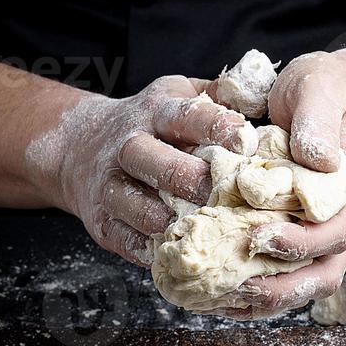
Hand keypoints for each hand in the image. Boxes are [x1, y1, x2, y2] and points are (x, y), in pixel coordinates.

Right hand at [34, 76, 256, 266]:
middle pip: (155, 161)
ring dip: (167, 219)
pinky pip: (125, 238)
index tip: (246, 142)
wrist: (81, 146)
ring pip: (135, 203)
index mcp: (156, 112)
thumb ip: (220, 93)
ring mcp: (110, 184)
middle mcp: (129, 145)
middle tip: (222, 193)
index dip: (217, 127)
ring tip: (199, 228)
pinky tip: (175, 252)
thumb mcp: (179, 94)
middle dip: (189, 179)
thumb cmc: (150, 122)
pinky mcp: (102, 219)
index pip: (186, 115)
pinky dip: (149, 249)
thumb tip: (265, 93)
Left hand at [220, 48, 345, 319]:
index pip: (337, 230)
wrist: (335, 93)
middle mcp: (338, 215)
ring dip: (265, 298)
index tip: (259, 238)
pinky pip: (281, 271)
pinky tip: (218, 292)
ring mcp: (317, 227)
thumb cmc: (327, 90)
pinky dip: (253, 289)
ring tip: (221, 299)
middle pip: (324, 273)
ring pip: (303, 282)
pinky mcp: (293, 229)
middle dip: (282, 288)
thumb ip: (317, 121)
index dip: (301, 243)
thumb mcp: (321, 89)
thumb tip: (316, 159)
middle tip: (237, 286)